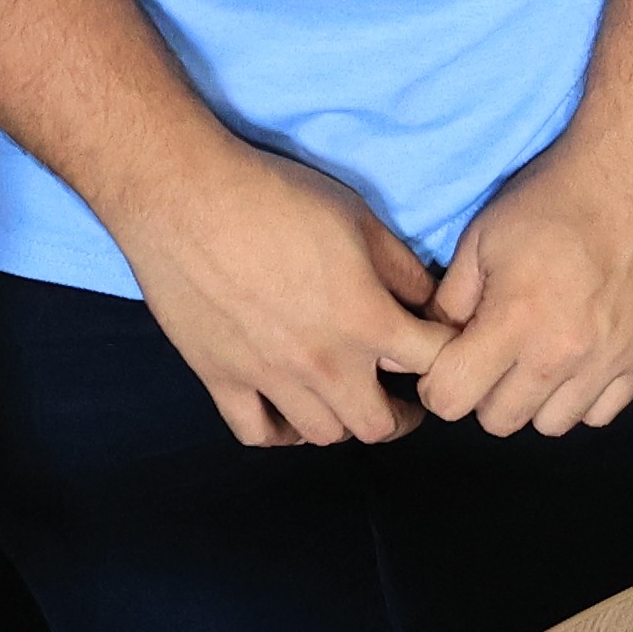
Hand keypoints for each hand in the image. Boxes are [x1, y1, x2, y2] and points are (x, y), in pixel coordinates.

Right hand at [108, 137, 443, 448]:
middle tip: (402, 397)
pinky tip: (288, 411)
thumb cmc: (276, 196)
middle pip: (380, 425)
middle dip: (402, 414)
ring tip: (346, 399)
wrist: (184, 197)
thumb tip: (429, 301)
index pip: (434, 364)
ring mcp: (269, 379)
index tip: (439, 352)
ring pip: (323, 435)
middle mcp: (323, 364)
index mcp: (366, 322)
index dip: (447, 357)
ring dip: (343, 421)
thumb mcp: (359, 217)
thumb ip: (402, 268)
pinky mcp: (220, 379)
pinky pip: (258, 433)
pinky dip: (280, 431)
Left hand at [425, 112, 632, 437]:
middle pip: (499, 421)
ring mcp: (608, 361)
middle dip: (484, 393)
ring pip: (550, 425)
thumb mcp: (481, 238)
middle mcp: (562, 353)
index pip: (453, 400)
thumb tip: (432, 344)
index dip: (439, 385)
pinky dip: (580, 398)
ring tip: (535, 359)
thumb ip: (450, 301)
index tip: (448, 363)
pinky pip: (599, 414)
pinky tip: (575, 361)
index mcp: (514, 321)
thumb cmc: (553, 200)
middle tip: (492, 356)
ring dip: (533, 399)